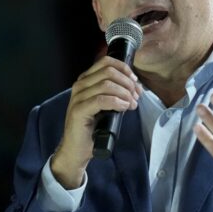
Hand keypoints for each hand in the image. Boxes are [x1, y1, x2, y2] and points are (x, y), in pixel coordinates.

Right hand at [51, 56, 141, 188]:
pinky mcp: (79, 110)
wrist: (76, 149)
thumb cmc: (92, 128)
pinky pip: (101, 100)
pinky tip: (124, 107)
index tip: (135, 81)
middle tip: (136, 96)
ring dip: (124, 93)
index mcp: (85, 80)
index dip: (124, 68)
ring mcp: (78, 97)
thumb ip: (114, 92)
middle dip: (127, 82)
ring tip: (132, 104)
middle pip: (108, 72)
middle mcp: (80, 85)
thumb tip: (134, 85)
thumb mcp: (104, 105)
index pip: (106, 62)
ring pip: (106, 84)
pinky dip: (117, 102)